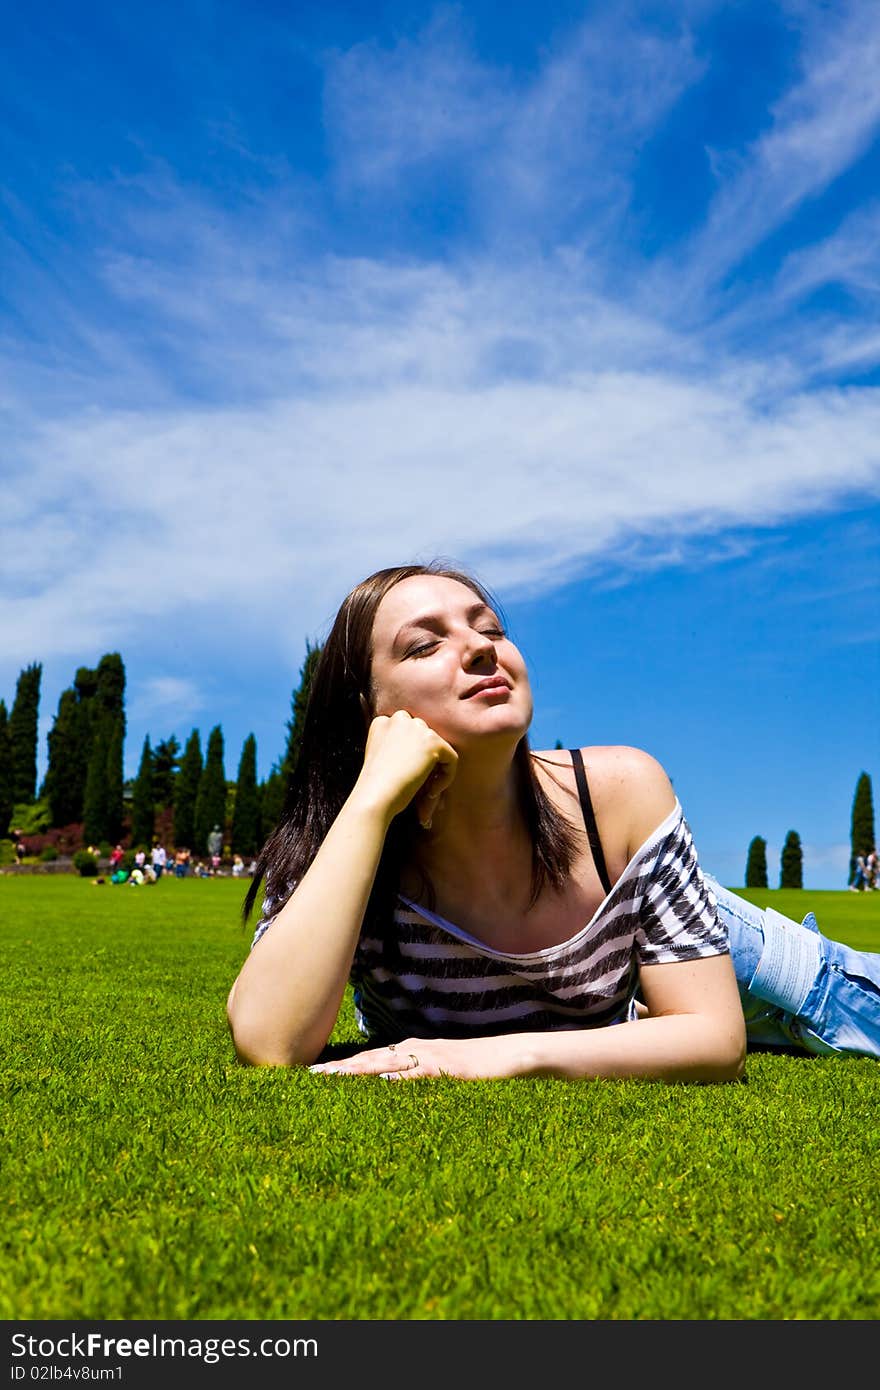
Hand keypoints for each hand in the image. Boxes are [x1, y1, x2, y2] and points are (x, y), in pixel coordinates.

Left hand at [308, 1035, 516, 1080]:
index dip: (345, 1066)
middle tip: (311, 1076)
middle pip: (372, 1058)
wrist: (512, 1055)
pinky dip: (399, 1076)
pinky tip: (382, 1080)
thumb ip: (419, 1074)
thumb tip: (391, 1084)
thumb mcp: (443, 1072)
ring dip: (358, 1070)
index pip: (373, 1058)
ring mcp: (432, 1057)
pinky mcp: (449, 1069)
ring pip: (388, 1062)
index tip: (318, 1074)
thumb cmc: (479, 1067)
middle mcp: (418, 1049)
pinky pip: (420, 1072)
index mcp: (415, 1050)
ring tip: (332, 1078)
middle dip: (341, 1068)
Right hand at [355, 709, 457, 828]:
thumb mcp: (379, 757)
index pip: (407, 732)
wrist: (374, 795)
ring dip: (436, 769)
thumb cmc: (375, 786)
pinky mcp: (432, 741)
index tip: (407, 773)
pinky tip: (431, 791)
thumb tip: (422, 753)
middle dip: (426, 758)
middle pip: (424, 736)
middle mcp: (400, 718)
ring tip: (425, 789)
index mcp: (382, 722)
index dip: (412, 754)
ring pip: (440, 748)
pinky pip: (452, 758)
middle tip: (420, 782)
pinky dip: (447, 777)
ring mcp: (417, 728)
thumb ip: (396, 746)